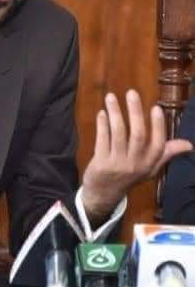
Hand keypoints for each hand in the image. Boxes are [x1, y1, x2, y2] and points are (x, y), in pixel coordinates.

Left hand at [82, 89, 191, 222]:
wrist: (104, 194)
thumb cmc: (129, 175)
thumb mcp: (149, 167)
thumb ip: (165, 153)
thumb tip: (189, 145)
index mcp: (150, 163)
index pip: (158, 144)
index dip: (158, 126)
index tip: (155, 107)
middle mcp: (136, 164)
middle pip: (138, 135)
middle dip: (135, 112)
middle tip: (131, 92)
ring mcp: (118, 164)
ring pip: (118, 134)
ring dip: (115, 113)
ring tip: (111, 97)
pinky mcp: (101, 163)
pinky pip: (102, 140)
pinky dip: (102, 125)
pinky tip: (102, 113)